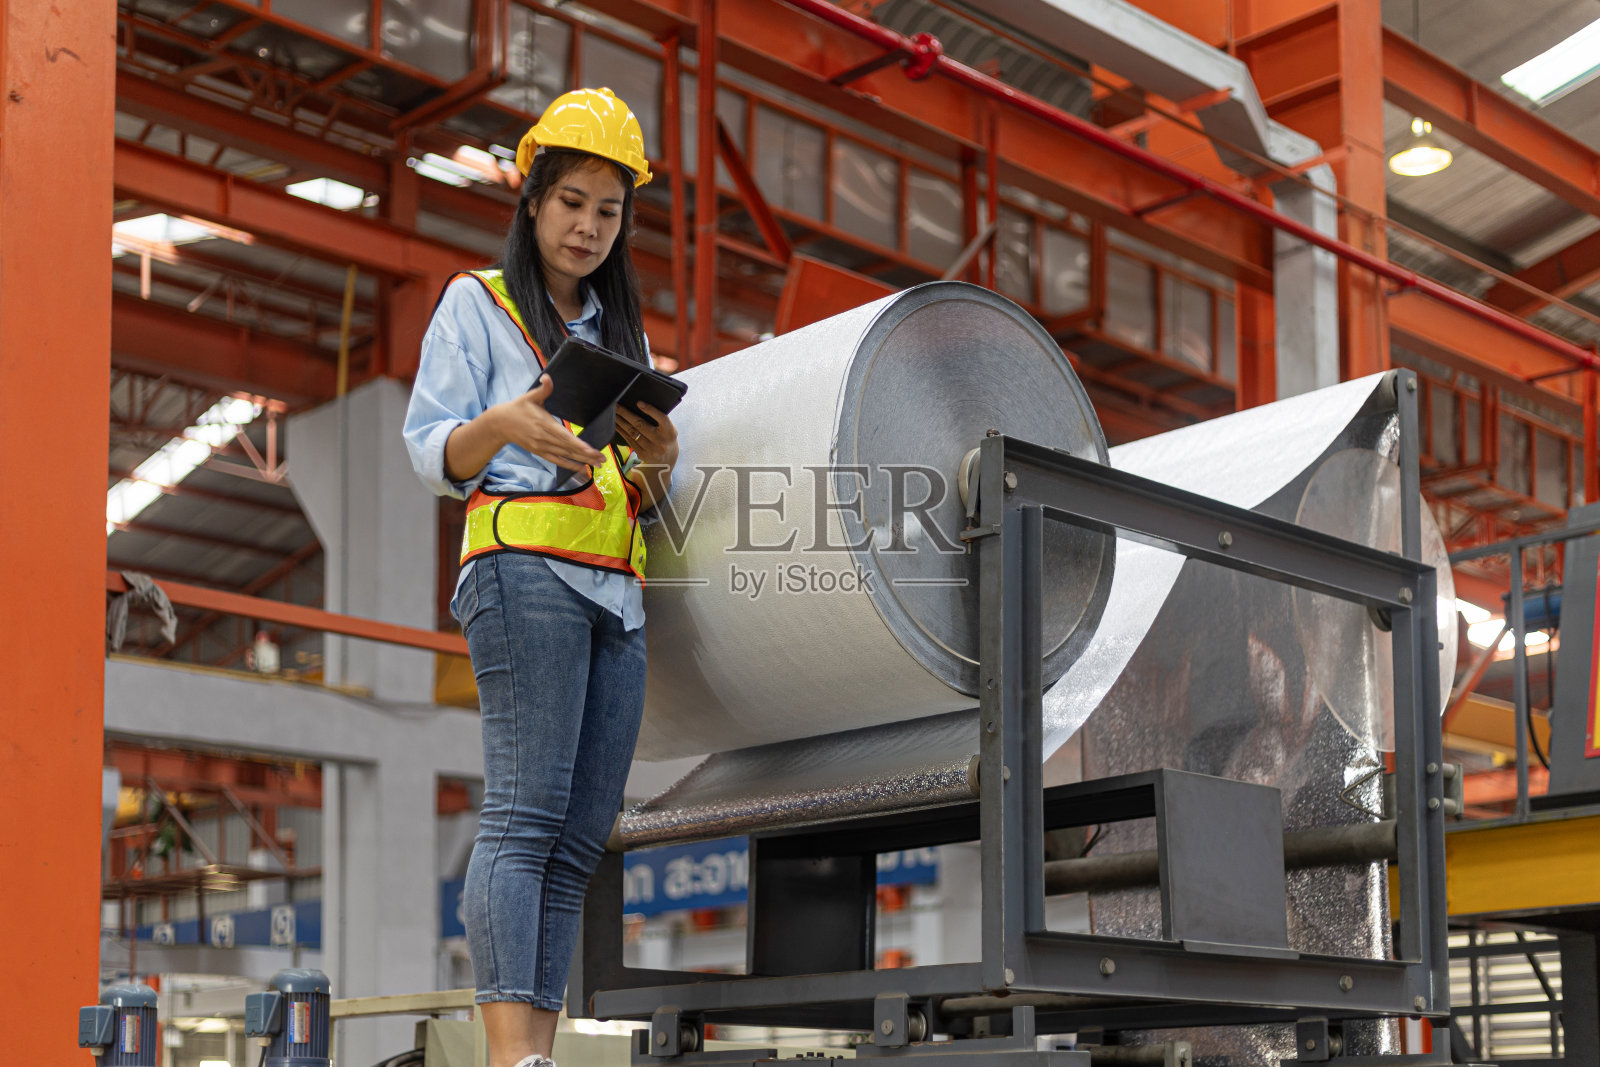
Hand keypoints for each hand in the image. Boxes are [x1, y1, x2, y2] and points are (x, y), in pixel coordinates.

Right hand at [490, 376, 606, 473]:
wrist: (500, 424)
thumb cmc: (518, 408)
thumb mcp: (530, 396)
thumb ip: (543, 389)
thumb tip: (548, 377)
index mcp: (544, 423)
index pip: (564, 436)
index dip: (577, 444)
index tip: (590, 449)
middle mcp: (544, 438)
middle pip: (568, 448)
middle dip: (586, 454)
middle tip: (603, 458)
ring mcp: (541, 447)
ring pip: (565, 456)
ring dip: (582, 461)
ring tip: (598, 463)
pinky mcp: (539, 452)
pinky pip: (557, 461)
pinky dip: (570, 466)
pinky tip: (582, 469)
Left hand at [616, 403, 678, 469]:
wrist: (667, 459)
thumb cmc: (666, 437)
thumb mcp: (668, 428)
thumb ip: (659, 419)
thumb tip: (640, 405)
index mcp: (670, 432)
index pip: (661, 419)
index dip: (650, 410)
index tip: (639, 403)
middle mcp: (661, 442)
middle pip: (641, 425)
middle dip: (626, 414)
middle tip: (617, 405)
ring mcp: (651, 449)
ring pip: (632, 432)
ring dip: (621, 422)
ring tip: (613, 413)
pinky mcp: (643, 454)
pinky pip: (629, 440)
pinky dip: (621, 431)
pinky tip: (617, 424)